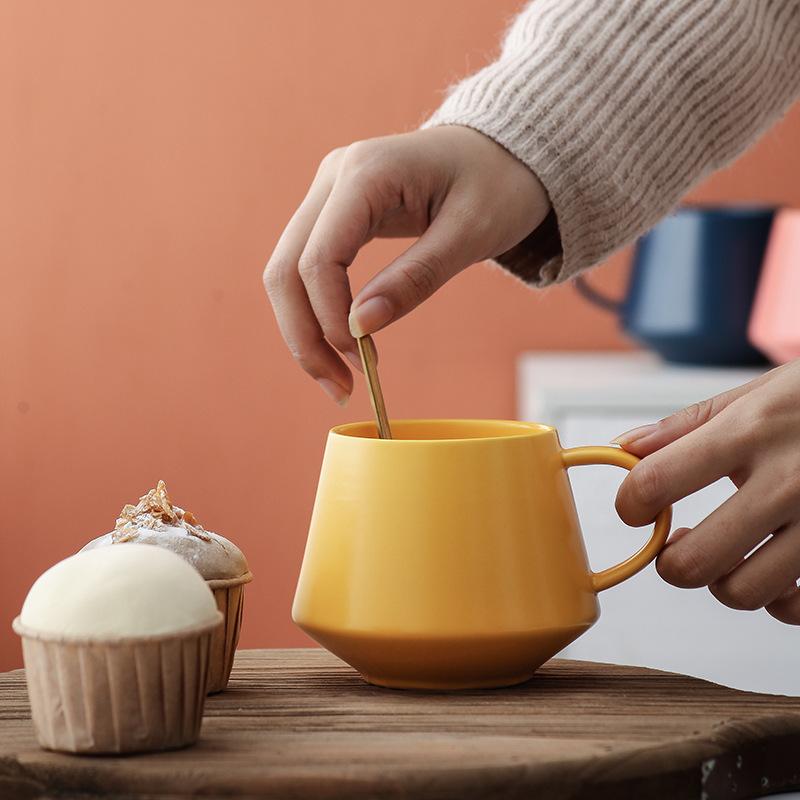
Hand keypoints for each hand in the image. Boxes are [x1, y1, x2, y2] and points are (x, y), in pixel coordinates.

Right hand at [263, 126, 548, 403]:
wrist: (502, 152)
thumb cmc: (498, 185)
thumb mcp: (471, 234)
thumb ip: (416, 278)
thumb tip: (361, 328)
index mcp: (367, 172)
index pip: (320, 258)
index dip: (331, 320)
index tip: (363, 363)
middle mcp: (334, 175)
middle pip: (286, 268)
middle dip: (305, 336)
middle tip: (339, 389)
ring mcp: (329, 191)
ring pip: (287, 272)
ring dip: (304, 330)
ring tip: (339, 379)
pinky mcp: (334, 212)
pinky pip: (307, 267)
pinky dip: (317, 311)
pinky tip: (341, 345)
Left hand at [614, 360, 799, 622]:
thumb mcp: (757, 394)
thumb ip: (685, 426)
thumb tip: (624, 449)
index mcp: (749, 432)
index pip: (655, 482)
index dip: (630, 504)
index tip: (636, 508)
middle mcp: (787, 482)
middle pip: (693, 562)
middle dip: (670, 561)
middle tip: (677, 544)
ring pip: (743, 593)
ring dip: (722, 581)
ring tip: (728, 553)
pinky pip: (798, 609)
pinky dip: (778, 600)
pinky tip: (775, 570)